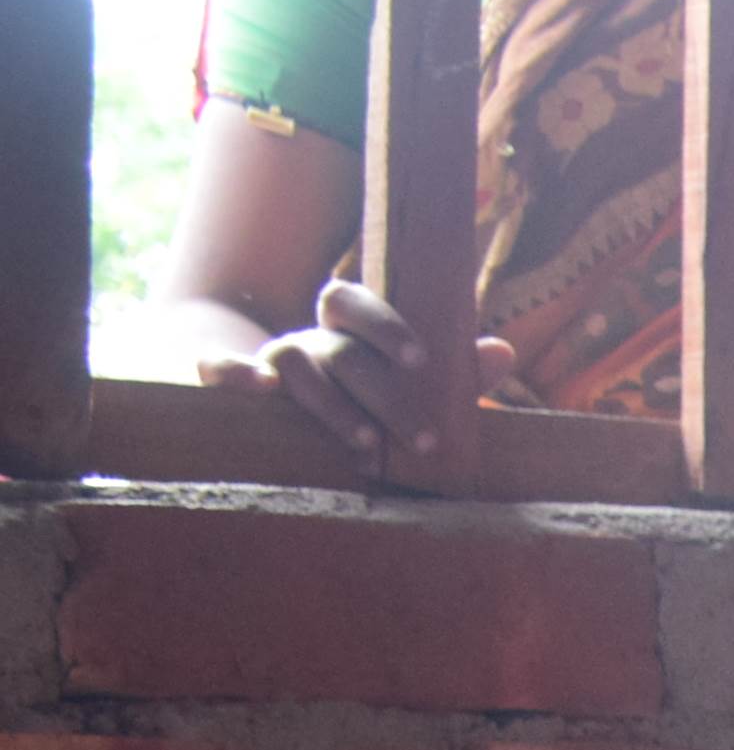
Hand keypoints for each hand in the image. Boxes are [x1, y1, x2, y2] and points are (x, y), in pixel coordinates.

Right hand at [192, 278, 517, 461]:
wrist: (264, 394)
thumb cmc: (361, 396)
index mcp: (346, 331)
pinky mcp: (226, 381)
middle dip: (387, 396)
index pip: (356, 304)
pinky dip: (233, 371)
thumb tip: (502, 352)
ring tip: (367, 445)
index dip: (386, 325)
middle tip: (426, 440)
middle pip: (344, 352)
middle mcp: (309, 339)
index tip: (421, 361)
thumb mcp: (405, 385)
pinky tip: (260, 388)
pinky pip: (216, 366)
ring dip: (329, 402)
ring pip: (291, 361)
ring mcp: (269, 360)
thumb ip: (455, 372)